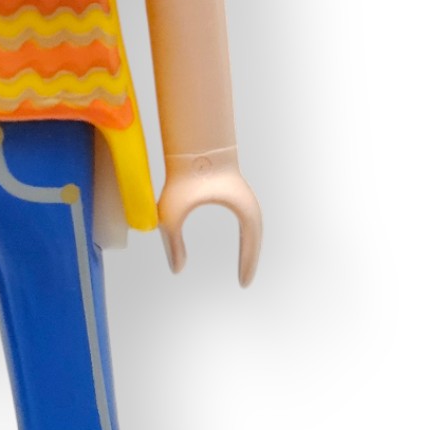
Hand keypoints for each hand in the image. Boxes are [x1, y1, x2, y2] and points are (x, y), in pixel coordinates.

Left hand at [156, 147, 262, 285]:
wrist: (191, 145)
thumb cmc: (182, 177)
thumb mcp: (173, 213)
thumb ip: (173, 242)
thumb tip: (177, 270)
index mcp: (243, 209)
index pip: (252, 242)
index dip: (249, 263)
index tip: (243, 284)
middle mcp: (248, 204)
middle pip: (256, 236)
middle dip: (251, 258)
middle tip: (244, 282)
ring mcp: (243, 198)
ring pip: (253, 228)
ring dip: (249, 246)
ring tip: (244, 267)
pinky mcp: (234, 193)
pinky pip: (245, 219)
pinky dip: (244, 234)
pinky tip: (238, 244)